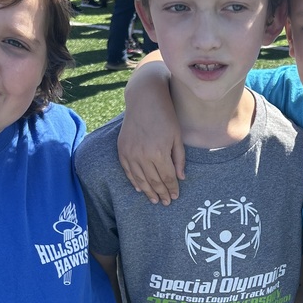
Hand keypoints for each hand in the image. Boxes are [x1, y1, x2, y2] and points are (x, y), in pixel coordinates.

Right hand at [118, 60, 184, 203]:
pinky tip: (140, 189)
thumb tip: (180, 178)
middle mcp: (143, 155)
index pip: (167, 177)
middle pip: (154, 181)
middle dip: (161, 193)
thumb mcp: (177, 136)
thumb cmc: (165, 115)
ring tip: (155, 200)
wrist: (144, 99)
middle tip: (166, 203)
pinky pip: (128, 171)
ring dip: (148, 192)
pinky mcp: (122, 149)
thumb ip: (179, 159)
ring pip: (140, 179)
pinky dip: (134, 181)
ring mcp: (131, 153)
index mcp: (159, 152)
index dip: (172, 188)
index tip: (175, 196)